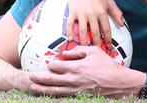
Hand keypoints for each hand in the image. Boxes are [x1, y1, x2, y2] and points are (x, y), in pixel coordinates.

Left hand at [28, 46, 142, 97]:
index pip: (57, 66)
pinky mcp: (78, 94)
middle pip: (51, 79)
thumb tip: (65, 52)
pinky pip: (62, 95)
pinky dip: (53, 94)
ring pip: (54, 90)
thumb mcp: (94, 51)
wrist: (116, 82)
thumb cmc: (106, 65)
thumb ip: (78, 51)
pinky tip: (48, 94)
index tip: (47, 62)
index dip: (50, 64)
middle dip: (39, 78)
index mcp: (76, 67)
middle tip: (30, 76)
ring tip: (33, 88)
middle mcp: (73, 79)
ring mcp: (75, 88)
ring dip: (42, 89)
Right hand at [67, 0, 123, 47]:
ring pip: (82, 30)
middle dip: (97, 43)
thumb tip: (122, 25)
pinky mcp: (72, 12)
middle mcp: (92, 14)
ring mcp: (81, 13)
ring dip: (84, 40)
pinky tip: (70, 39)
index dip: (108, 39)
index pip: (106, 29)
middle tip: (97, 50)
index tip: (108, 46)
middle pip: (94, 32)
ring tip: (85, 46)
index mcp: (102, 12)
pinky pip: (70, 24)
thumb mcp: (110, 2)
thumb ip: (117, 13)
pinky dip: (69, 32)